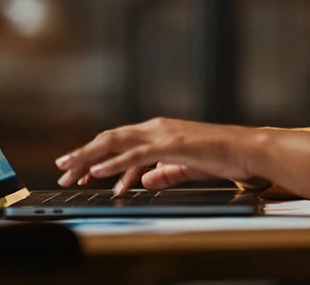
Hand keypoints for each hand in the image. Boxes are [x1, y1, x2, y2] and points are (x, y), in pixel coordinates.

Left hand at [54, 118, 263, 196]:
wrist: (247, 150)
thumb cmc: (221, 157)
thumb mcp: (185, 167)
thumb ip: (164, 172)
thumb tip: (144, 181)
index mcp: (157, 132)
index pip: (118, 143)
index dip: (94, 156)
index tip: (77, 171)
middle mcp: (155, 128)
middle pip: (109, 140)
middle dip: (82, 155)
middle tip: (62, 170)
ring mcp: (162, 134)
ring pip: (115, 143)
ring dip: (90, 158)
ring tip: (70, 171)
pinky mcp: (171, 145)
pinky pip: (136, 155)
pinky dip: (114, 163)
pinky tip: (98, 171)